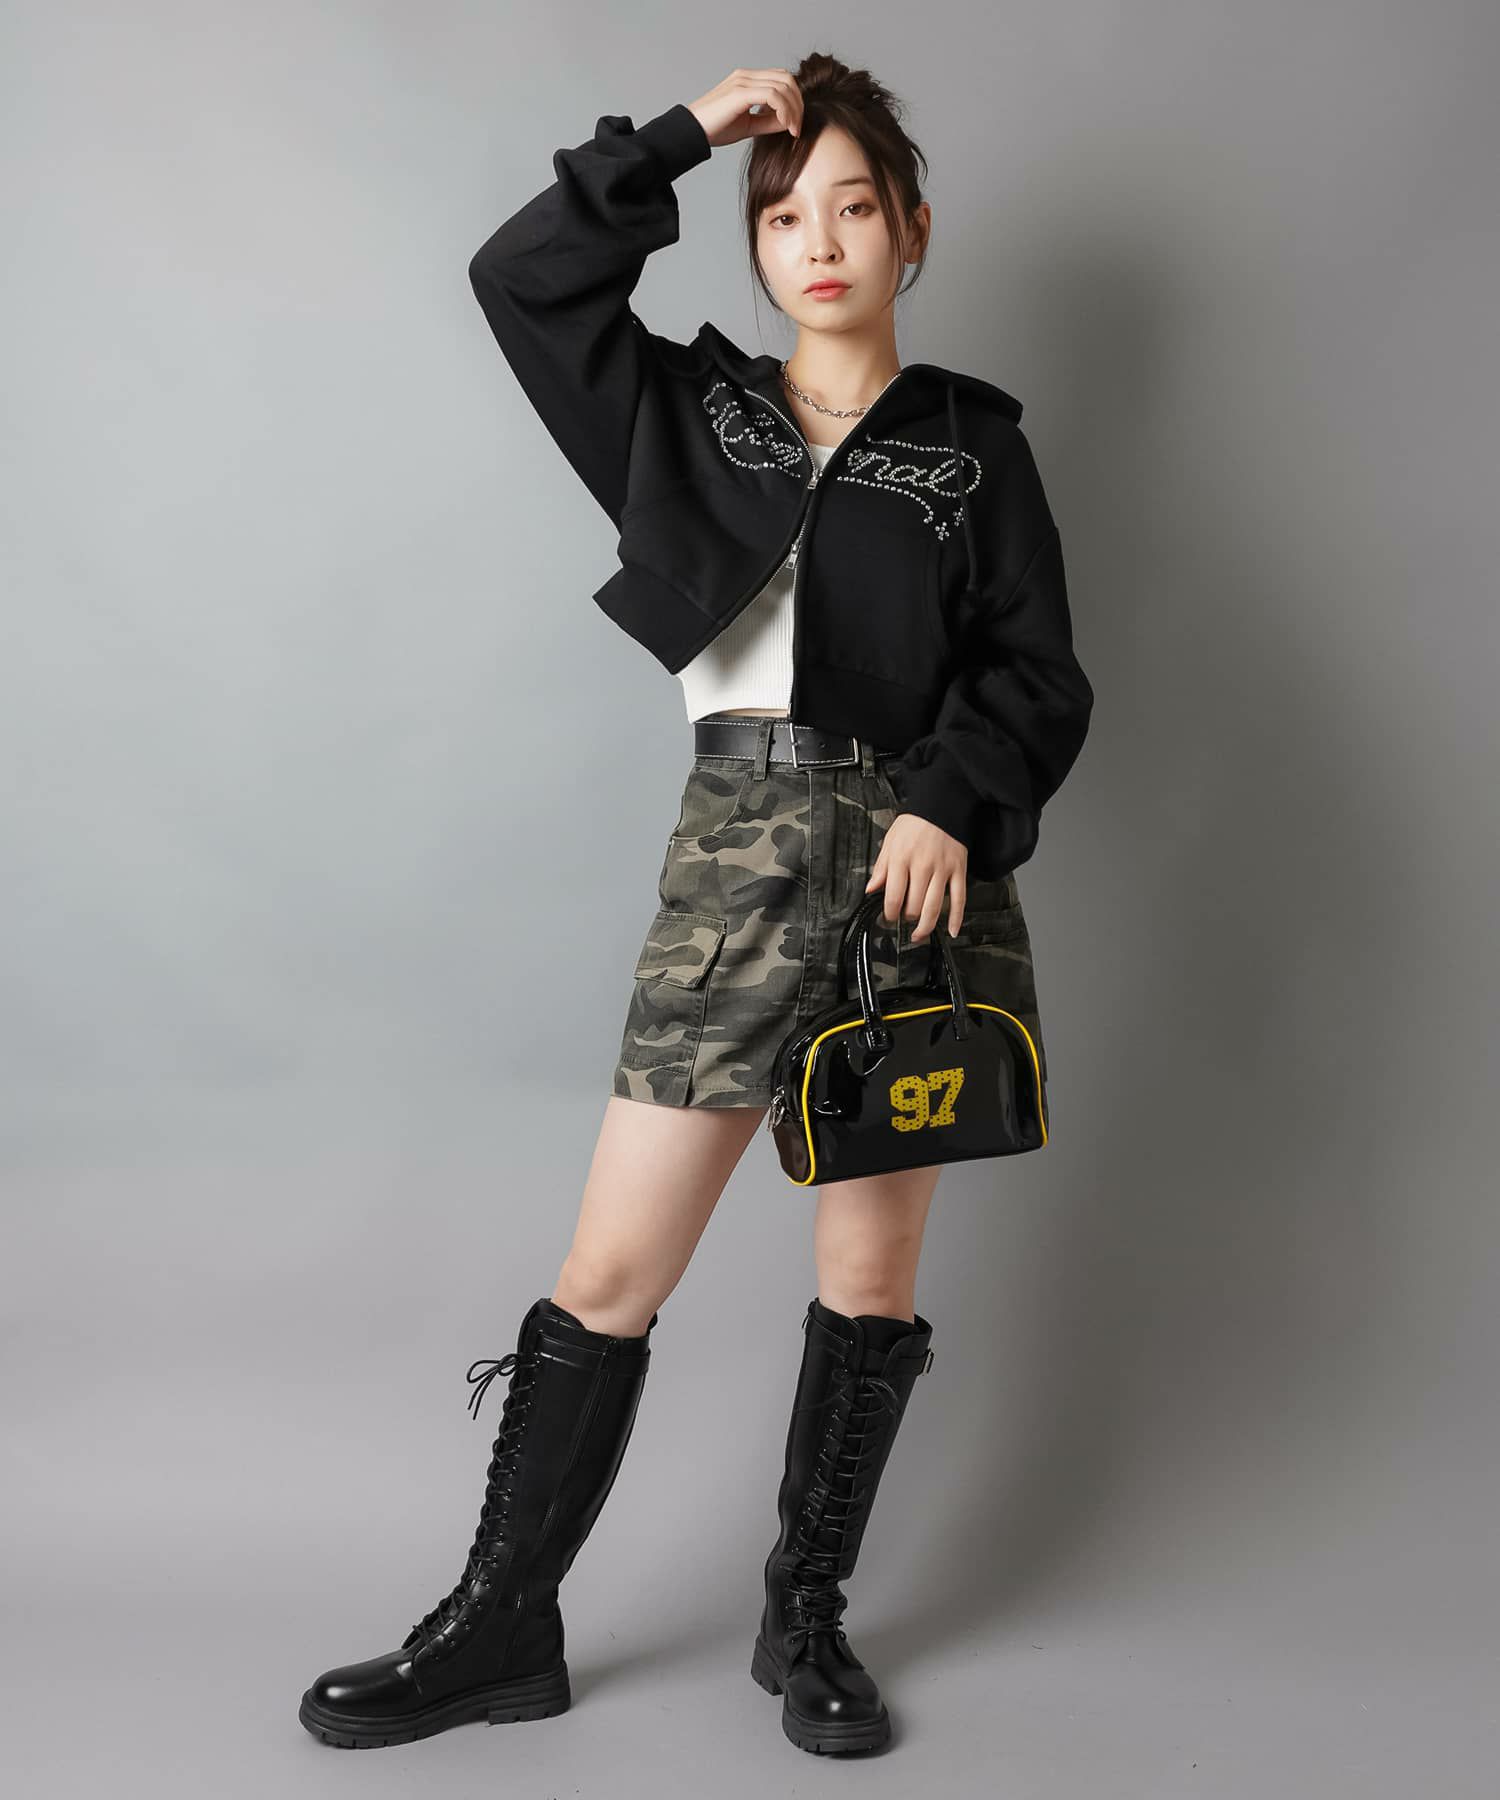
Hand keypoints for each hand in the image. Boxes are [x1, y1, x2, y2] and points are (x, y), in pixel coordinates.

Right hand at [686, 69, 802, 148]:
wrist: (692, 131)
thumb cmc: (715, 129)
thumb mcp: (748, 125)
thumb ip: (768, 120)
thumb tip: (788, 121)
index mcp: (747, 80)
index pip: (781, 79)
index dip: (794, 100)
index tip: (795, 125)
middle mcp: (746, 76)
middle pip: (786, 78)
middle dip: (798, 103)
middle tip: (797, 127)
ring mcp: (743, 81)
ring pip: (783, 85)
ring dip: (793, 109)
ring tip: (793, 129)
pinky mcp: (740, 92)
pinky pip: (772, 95)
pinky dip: (784, 110)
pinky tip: (785, 126)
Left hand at [865, 814, 968, 942]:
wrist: (942, 805)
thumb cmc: (914, 823)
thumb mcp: (890, 841)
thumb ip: (881, 867)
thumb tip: (871, 889)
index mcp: (901, 859)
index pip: (893, 897)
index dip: (890, 914)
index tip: (889, 918)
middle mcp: (922, 866)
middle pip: (913, 905)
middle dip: (906, 918)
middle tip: (904, 921)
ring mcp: (942, 870)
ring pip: (934, 907)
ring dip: (926, 926)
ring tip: (919, 935)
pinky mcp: (959, 870)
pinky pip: (959, 899)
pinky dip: (956, 918)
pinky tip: (952, 931)